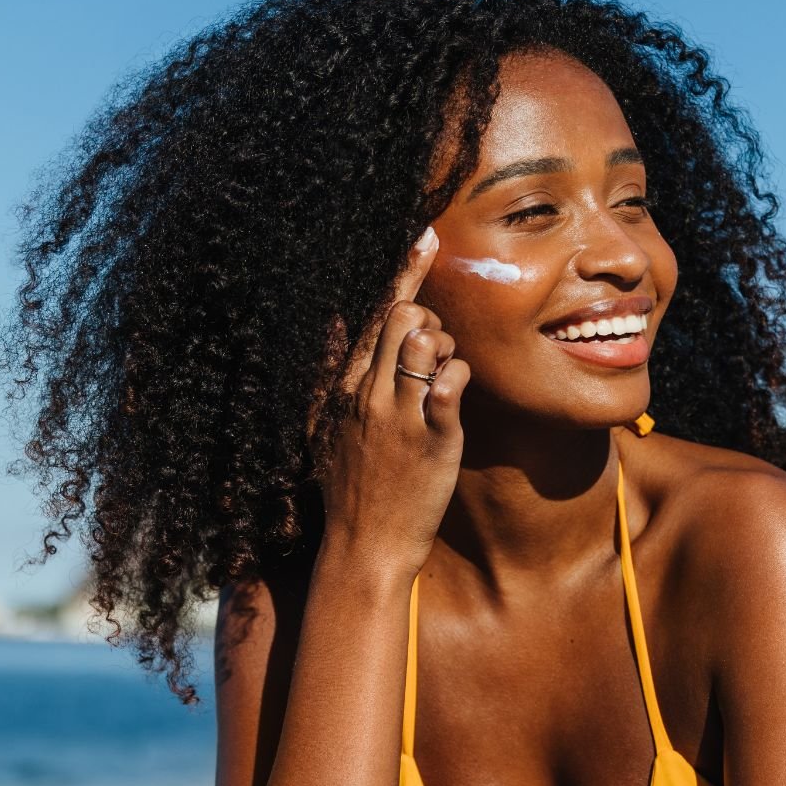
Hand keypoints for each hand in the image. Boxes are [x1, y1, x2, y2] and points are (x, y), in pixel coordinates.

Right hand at [316, 226, 469, 577]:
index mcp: (345, 388)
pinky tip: (454, 389)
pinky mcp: (434, 438)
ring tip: (441, 375)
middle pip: (402, 318)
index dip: (403, 274)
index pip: (373, 316)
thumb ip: (332, 374)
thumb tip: (335, 324)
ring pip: (427, 340)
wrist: (365, 547)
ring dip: (445, 346)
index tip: (424, 237)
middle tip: (434, 351)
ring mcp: (400, 414)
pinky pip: (452, 380)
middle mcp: (369, 394)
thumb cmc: (351, 490)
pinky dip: (459, 374)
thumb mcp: (326, 429)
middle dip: (428, 320)